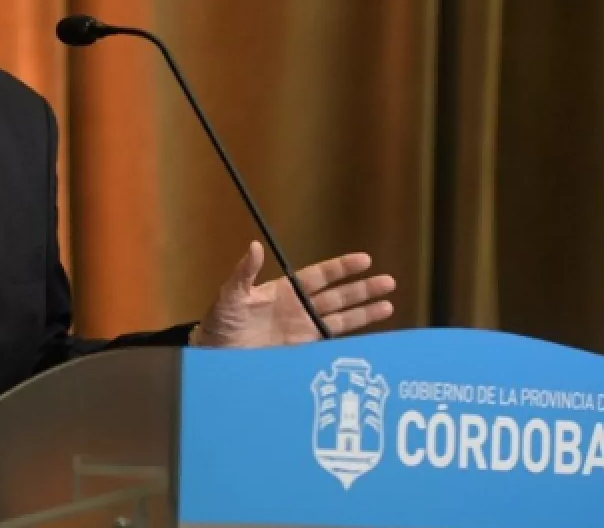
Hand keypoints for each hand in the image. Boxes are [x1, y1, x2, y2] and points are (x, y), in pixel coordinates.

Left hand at [193, 241, 395, 347]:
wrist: (214, 357)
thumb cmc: (219, 324)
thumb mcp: (230, 296)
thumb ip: (244, 273)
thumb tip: (255, 246)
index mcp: (283, 291)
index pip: (319, 276)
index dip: (341, 268)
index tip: (364, 260)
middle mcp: (297, 309)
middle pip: (337, 296)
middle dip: (362, 289)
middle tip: (388, 282)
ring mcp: (301, 331)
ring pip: (340, 318)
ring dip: (363, 312)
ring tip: (388, 305)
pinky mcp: (301, 352)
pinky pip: (330, 344)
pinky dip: (349, 340)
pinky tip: (369, 337)